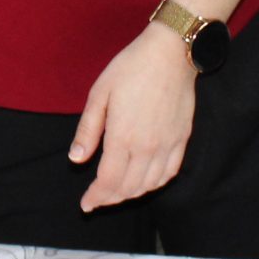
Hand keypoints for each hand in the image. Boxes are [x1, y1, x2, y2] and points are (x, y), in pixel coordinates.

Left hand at [70, 25, 198, 211]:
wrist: (170, 53)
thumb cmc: (131, 68)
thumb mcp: (99, 94)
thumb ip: (88, 130)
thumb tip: (76, 160)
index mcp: (122, 136)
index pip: (107, 181)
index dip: (95, 197)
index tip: (86, 204)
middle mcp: (146, 146)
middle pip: (127, 188)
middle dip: (110, 199)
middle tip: (97, 200)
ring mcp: (167, 144)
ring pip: (149, 185)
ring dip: (131, 195)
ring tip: (117, 194)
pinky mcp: (182, 139)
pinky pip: (169, 173)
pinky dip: (155, 184)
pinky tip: (145, 183)